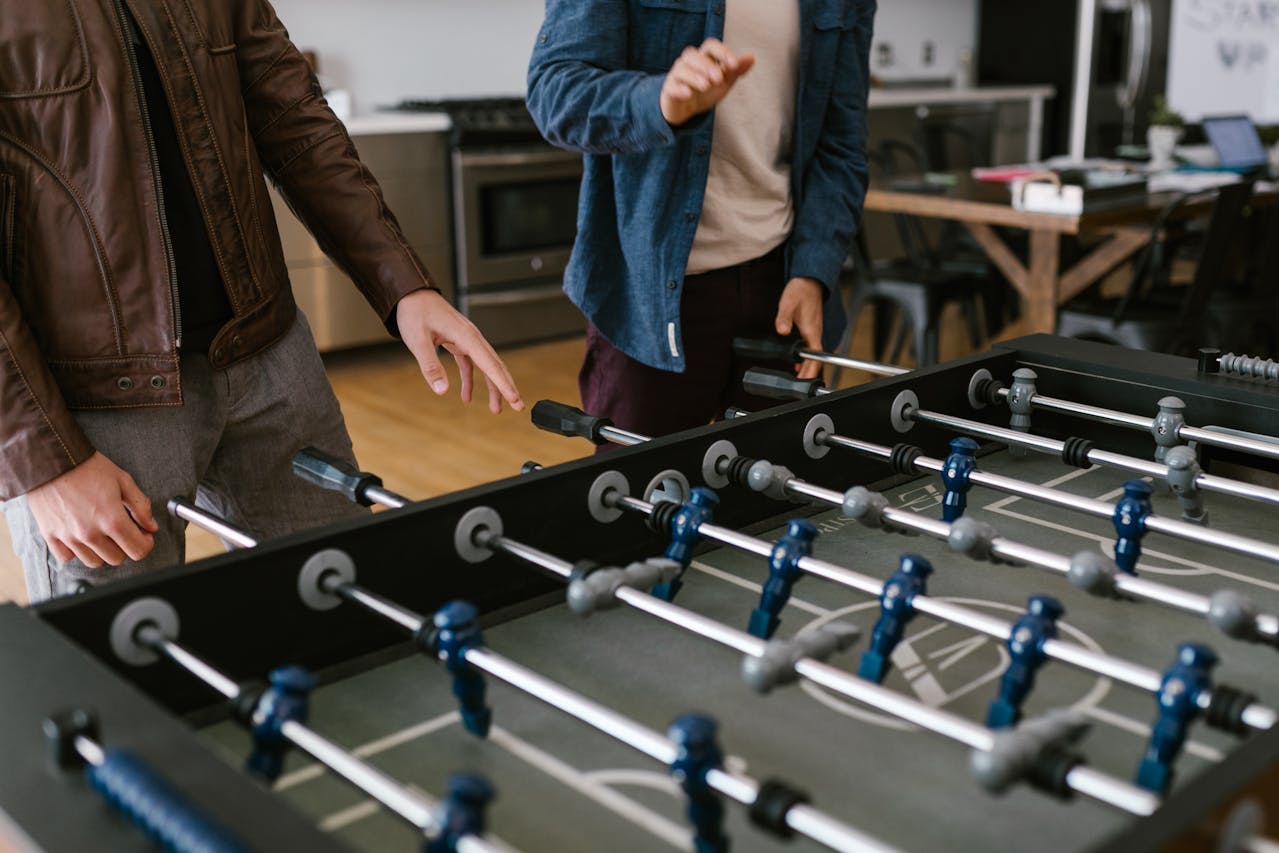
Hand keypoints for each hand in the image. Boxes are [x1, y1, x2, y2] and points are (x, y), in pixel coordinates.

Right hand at [26, 452, 158, 567]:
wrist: (52, 460)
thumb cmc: (87, 467)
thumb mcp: (123, 481)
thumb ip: (141, 506)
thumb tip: (151, 526)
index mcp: (112, 520)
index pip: (138, 551)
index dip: (146, 544)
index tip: (143, 535)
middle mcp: (90, 533)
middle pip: (117, 559)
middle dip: (125, 546)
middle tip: (123, 531)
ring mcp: (69, 537)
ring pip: (93, 562)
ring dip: (102, 551)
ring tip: (102, 532)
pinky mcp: (50, 535)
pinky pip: (66, 557)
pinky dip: (75, 551)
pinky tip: (80, 536)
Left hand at [396, 288, 523, 413]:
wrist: (411, 294)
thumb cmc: (414, 312)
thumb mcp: (418, 341)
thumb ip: (430, 366)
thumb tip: (442, 391)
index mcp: (466, 336)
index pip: (491, 365)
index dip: (504, 384)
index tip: (515, 399)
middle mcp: (472, 337)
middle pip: (496, 365)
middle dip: (507, 387)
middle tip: (518, 406)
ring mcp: (467, 339)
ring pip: (487, 365)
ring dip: (493, 386)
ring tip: (496, 408)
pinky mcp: (459, 342)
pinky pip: (471, 364)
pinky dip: (471, 379)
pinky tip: (466, 395)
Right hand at [660, 39, 755, 126]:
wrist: (686, 110)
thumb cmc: (705, 92)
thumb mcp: (724, 83)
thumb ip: (735, 71)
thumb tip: (751, 58)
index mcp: (704, 57)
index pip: (711, 45)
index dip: (722, 52)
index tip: (734, 64)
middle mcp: (688, 62)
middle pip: (694, 55)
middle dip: (707, 66)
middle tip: (719, 78)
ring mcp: (677, 75)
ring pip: (682, 69)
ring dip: (695, 76)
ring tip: (706, 86)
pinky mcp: (669, 89)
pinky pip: (671, 85)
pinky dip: (680, 88)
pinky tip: (688, 94)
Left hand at [775, 278, 824, 379]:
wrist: (808, 280)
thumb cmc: (800, 291)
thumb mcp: (788, 304)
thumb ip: (783, 318)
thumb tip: (781, 330)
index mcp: (812, 330)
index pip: (815, 356)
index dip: (811, 370)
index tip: (805, 381)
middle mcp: (815, 333)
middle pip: (815, 359)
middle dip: (808, 373)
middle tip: (799, 385)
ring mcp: (814, 331)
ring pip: (813, 354)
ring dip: (807, 366)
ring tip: (798, 378)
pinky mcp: (811, 328)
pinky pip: (810, 347)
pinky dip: (804, 358)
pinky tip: (796, 362)